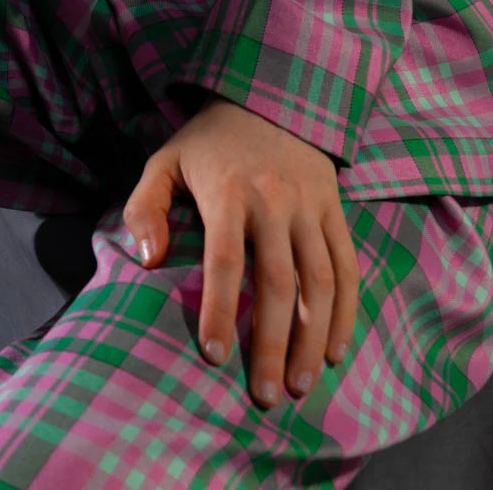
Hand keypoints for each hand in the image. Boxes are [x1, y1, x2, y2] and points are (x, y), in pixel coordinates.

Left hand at [122, 93, 360, 409]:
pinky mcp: (336, 210)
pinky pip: (348, 268)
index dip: (219, 310)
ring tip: (302, 385)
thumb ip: (145, 208)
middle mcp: (274, 201)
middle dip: (273, 344)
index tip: (214, 357)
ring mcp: (311, 206)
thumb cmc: (208, 143)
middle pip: (278, 283)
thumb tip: (147, 260)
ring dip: (314, 339)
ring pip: (320, 282)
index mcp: (228, 191)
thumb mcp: (165, 161)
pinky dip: (346, 313)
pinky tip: (336, 351)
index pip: (225, 260)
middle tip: (266, 396)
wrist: (270, 96)